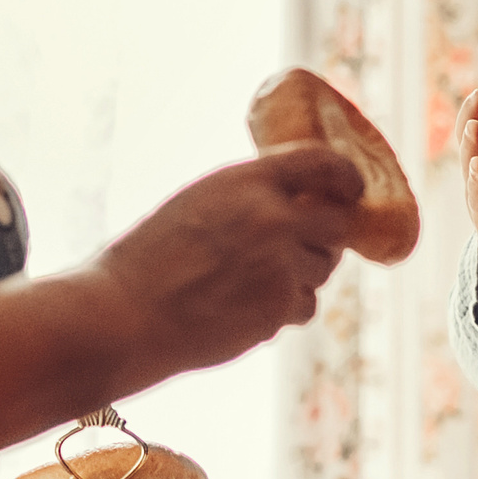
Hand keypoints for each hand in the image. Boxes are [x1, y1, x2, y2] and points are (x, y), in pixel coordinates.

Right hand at [93, 144, 364, 374]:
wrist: (124, 315)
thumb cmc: (148, 261)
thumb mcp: (198, 204)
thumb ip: (249, 199)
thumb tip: (298, 209)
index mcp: (245, 180)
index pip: (323, 163)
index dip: (347, 176)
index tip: (353, 188)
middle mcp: (271, 217)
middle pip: (338, 223)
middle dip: (326, 236)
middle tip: (305, 245)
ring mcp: (280, 265)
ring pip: (321, 269)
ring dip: (300, 275)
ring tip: (250, 283)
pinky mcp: (280, 309)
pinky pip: (305, 305)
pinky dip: (285, 309)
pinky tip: (244, 309)